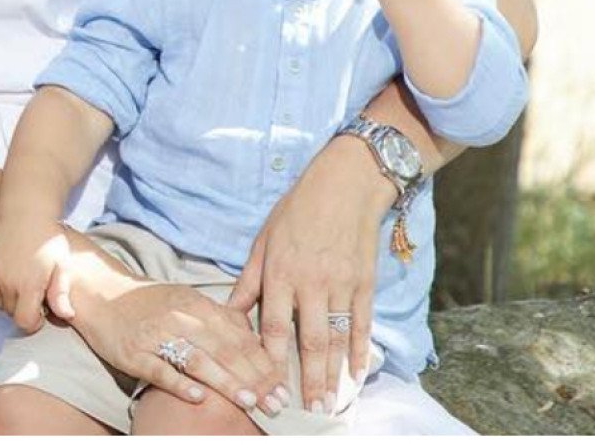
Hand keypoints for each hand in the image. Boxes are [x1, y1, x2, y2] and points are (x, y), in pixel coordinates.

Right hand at [0, 218, 73, 332]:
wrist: (26, 212)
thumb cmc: (49, 240)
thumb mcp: (61, 265)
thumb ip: (61, 293)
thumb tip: (66, 316)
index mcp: (28, 285)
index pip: (24, 322)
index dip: (34, 322)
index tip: (42, 310)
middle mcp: (6, 282)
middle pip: (11, 313)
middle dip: (23, 309)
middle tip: (35, 293)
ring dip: (10, 300)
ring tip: (23, 284)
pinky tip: (12, 275)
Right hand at [72, 279, 287, 415]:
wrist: (100, 294)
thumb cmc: (150, 303)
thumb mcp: (187, 301)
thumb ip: (219, 318)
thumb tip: (255, 339)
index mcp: (197, 305)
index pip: (239, 337)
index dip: (264, 362)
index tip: (284, 386)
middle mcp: (179, 318)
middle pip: (224, 350)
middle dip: (255, 379)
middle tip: (277, 403)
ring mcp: (155, 336)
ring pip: (197, 361)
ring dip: (226, 382)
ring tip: (250, 401)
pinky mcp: (133, 353)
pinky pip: (160, 370)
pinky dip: (180, 384)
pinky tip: (199, 398)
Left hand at [225, 136, 389, 413]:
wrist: (346, 185)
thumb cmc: (297, 209)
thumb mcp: (264, 239)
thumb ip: (249, 279)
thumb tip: (230, 310)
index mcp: (280, 273)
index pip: (273, 325)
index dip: (270, 359)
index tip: (268, 384)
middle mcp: (311, 283)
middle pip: (308, 341)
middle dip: (307, 379)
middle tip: (308, 408)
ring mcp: (341, 285)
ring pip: (336, 338)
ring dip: (333, 373)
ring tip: (330, 401)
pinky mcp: (365, 284)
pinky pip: (362, 324)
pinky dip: (360, 350)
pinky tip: (357, 373)